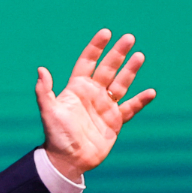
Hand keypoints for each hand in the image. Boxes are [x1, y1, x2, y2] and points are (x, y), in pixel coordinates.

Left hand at [36, 29, 155, 179]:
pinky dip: (140, 101)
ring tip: (139, 55)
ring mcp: (105, 107)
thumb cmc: (56, 135)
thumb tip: (41, 69)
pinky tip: (150, 92)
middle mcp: (92, 94)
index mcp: (76, 88)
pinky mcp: (115, 121)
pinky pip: (130, 108)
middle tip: (129, 38)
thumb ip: (45, 91)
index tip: (106, 33)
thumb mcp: (48, 111)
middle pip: (107, 69)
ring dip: (130, 70)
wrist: (68, 160)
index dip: (96, 47)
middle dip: (117, 54)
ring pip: (121, 84)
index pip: (87, 62)